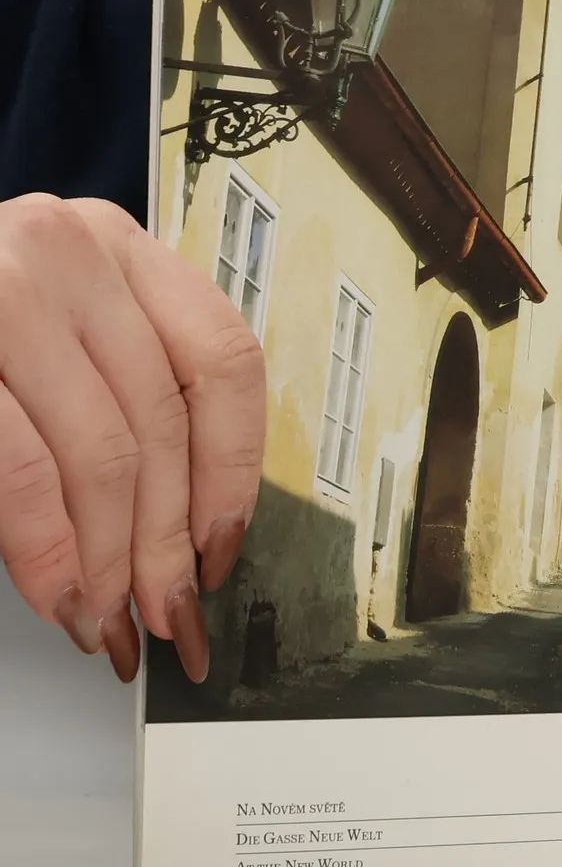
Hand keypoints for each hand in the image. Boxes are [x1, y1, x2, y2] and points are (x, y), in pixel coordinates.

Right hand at [0, 196, 264, 682]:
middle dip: (168, 540)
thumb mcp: (58, 336)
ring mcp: (5, 292)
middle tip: (167, 610)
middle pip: (163, 422)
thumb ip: (122, 397)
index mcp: (119, 248)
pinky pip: (23, 469)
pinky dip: (49, 549)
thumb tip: (183, 531)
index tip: (221, 544)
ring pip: (101, 454)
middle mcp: (68, 254)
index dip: (233, 470)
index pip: (224, 364)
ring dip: (112, 558)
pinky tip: (62, 594)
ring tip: (111, 618)